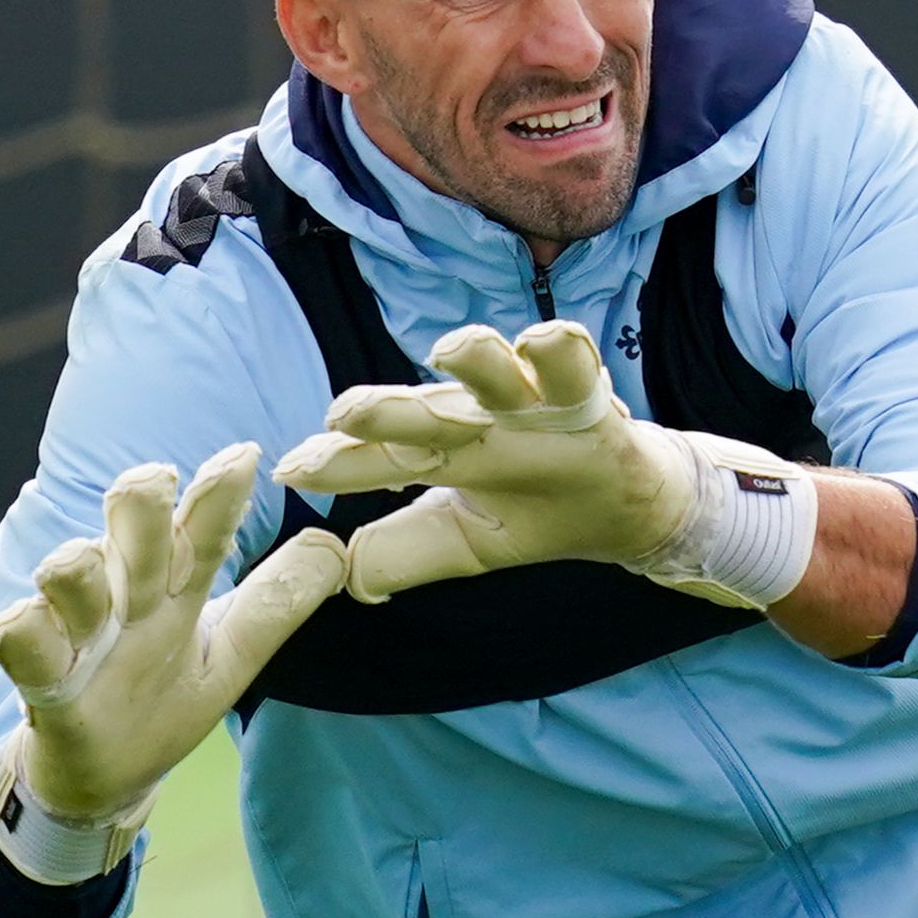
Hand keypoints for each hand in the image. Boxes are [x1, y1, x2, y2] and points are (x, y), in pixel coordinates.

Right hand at [0, 446, 347, 850]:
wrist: (104, 779)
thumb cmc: (162, 702)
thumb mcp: (232, 657)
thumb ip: (276, 604)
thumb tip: (335, 547)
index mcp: (174, 587)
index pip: (202, 528)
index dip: (221, 492)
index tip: (247, 456)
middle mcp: (124, 595)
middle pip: (127, 524)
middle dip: (140, 499)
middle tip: (156, 480)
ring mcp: (77, 632)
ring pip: (70, 570)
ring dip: (83, 566)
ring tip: (99, 582)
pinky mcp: (41, 679)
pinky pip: (23, 640)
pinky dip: (27, 629)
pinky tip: (34, 623)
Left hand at [280, 321, 814, 610]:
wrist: (624, 510)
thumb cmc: (534, 512)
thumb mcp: (466, 544)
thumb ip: (406, 553)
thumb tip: (346, 575)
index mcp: (441, 452)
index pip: (379, 456)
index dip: (337, 462)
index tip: (293, 470)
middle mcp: (476, 418)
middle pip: (424, 407)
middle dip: (385, 407)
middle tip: (343, 412)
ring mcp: (529, 402)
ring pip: (495, 367)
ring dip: (473, 355)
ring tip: (445, 353)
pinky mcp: (586, 398)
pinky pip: (573, 362)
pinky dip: (559, 347)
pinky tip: (538, 342)